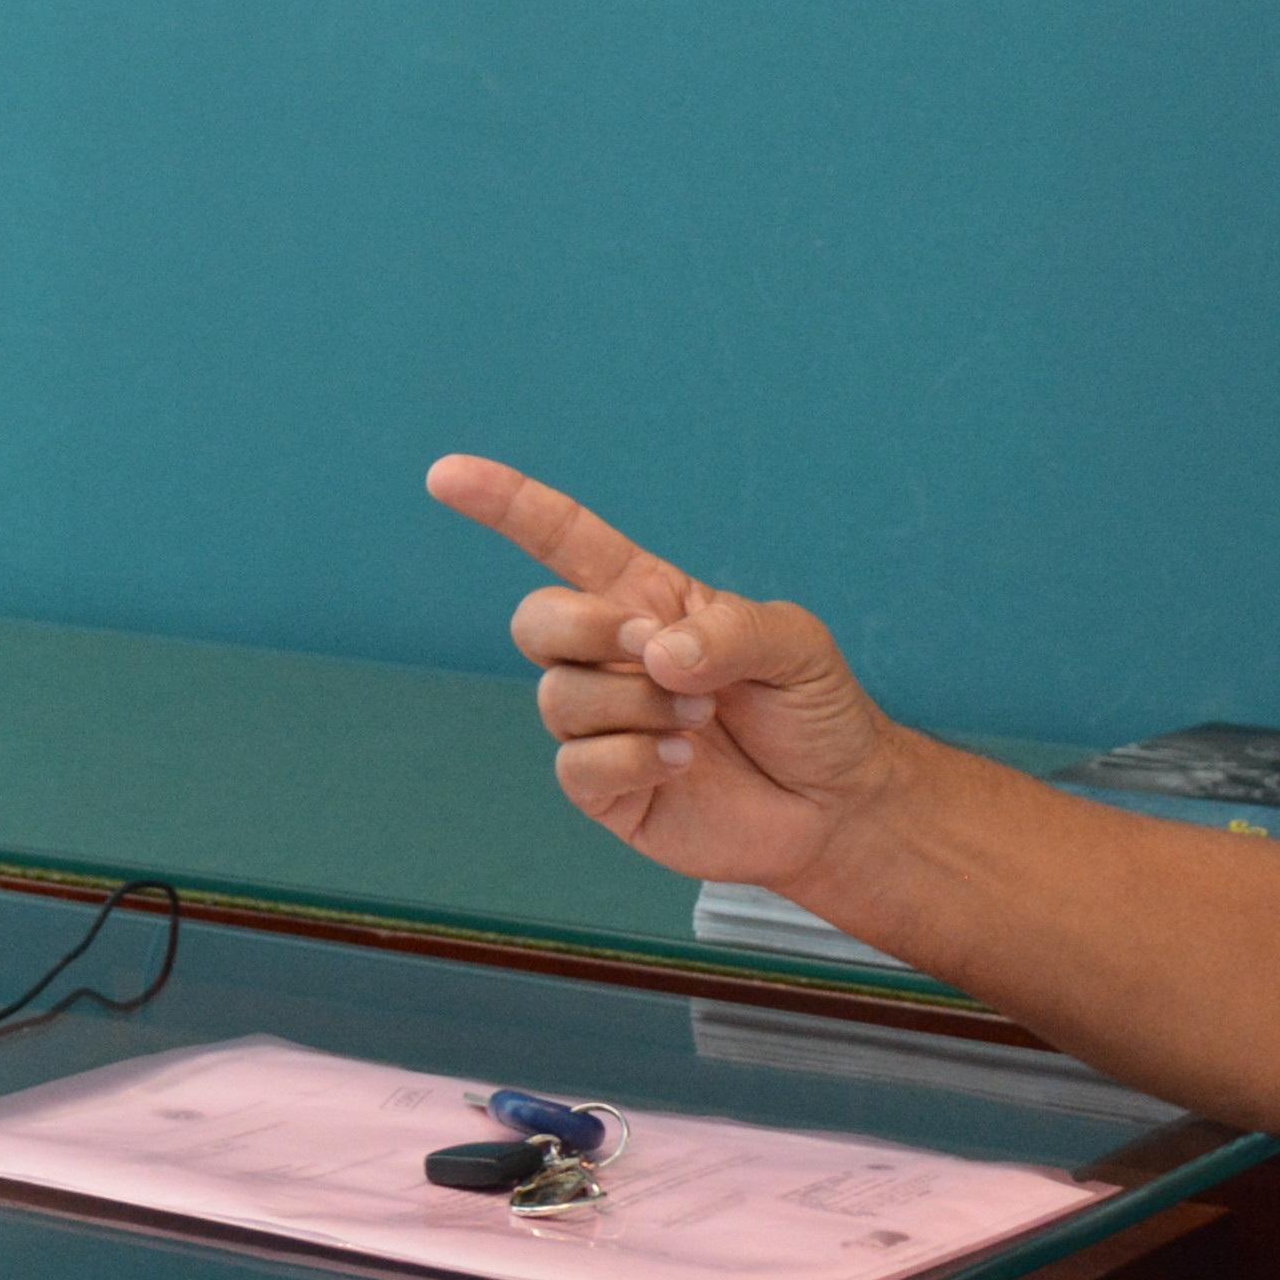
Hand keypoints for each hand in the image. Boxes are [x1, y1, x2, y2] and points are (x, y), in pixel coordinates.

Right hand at [427, 455, 919, 895]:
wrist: (834, 804)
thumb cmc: (814, 710)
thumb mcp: (796, 643)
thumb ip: (731, 631)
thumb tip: (654, 653)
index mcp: (647, 599)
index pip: (560, 539)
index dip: (504, 503)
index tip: (446, 475)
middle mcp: (612, 657)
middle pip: (536, 619)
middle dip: (585, 628)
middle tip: (661, 654)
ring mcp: (603, 723)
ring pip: (559, 697)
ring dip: (636, 706)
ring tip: (701, 721)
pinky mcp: (605, 786)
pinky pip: (576, 765)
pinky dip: (633, 760)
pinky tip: (684, 764)